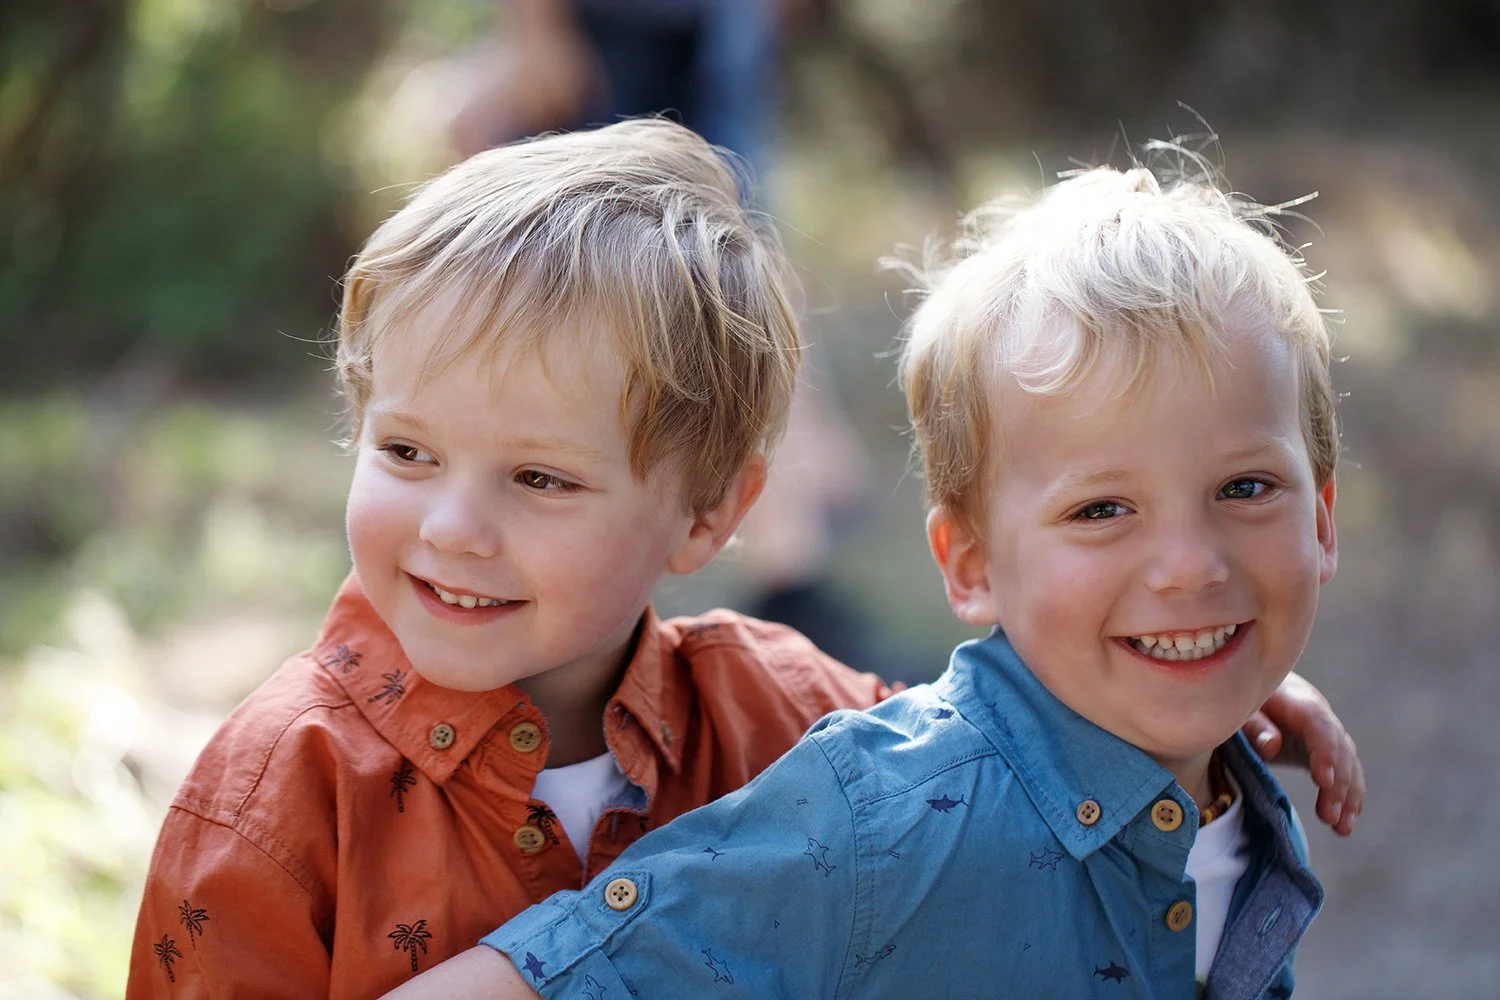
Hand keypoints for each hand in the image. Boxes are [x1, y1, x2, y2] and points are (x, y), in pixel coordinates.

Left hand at [1242, 671, 1363, 835]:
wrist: (1248, 687)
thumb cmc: (1238, 698)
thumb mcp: (1239, 710)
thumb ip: (1254, 725)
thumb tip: (1272, 746)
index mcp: (1298, 701)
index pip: (1319, 727)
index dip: (1325, 754)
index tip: (1324, 782)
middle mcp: (1319, 716)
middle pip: (1337, 750)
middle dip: (1338, 785)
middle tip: (1330, 818)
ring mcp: (1324, 733)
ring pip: (1347, 764)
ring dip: (1348, 796)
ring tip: (1342, 828)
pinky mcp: (1322, 749)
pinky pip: (1344, 772)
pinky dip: (1348, 796)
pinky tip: (1347, 821)